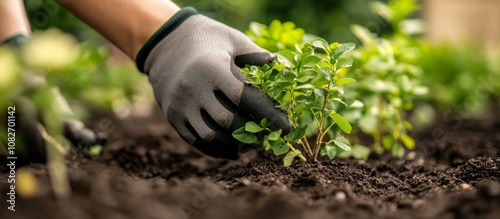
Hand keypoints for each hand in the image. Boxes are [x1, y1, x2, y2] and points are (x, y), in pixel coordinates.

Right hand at [137, 8, 289, 158]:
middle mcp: (194, 89)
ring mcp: (181, 105)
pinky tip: (234, 149)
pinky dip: (217, 150)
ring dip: (235, 145)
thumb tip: (282, 67)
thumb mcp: (233, 40)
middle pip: (229, 122)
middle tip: (271, 136)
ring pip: (211, 136)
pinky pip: (196, 141)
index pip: (245, 98)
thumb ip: (257, 55)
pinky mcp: (173, 117)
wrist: (165, 41)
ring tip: (253, 144)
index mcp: (213, 68)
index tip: (286, 127)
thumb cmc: (207, 38)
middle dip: (254, 133)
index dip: (268, 115)